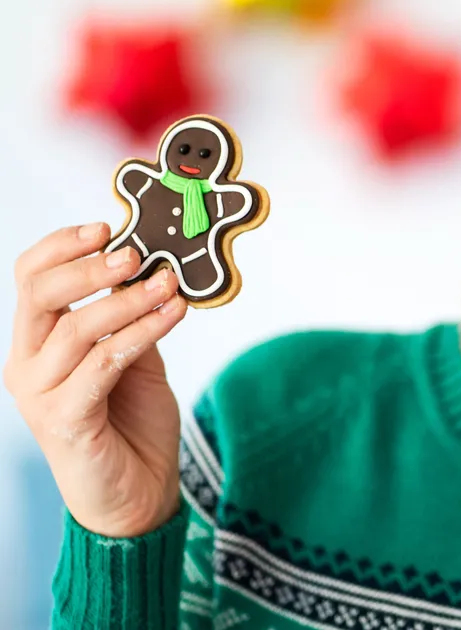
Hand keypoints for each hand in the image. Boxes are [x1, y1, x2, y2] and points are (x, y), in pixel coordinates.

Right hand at [4, 223, 187, 537]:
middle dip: (90, 266)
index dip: (62, 246)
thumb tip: (154, 267)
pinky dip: (142, 332)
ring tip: (170, 285)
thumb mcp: (135, 356)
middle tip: (136, 253)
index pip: (30, 277)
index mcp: (37, 342)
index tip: (105, 227)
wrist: (137, 493)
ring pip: (78, 327)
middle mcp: (27, 364)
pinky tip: (173, 314)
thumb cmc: (132, 422)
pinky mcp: (64, 420)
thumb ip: (132, 316)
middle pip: (41, 294)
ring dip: (130, 300)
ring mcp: (40, 393)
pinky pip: (104, 363)